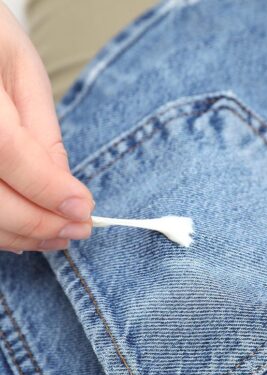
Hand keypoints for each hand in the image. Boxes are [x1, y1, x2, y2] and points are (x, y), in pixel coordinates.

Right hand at [0, 2, 93, 252]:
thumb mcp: (23, 73)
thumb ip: (42, 133)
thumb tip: (67, 191)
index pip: (8, 153)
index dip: (48, 189)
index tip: (85, 209)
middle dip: (40, 223)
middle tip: (80, 230)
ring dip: (21, 234)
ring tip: (60, 236)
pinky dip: (0, 230)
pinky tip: (26, 233)